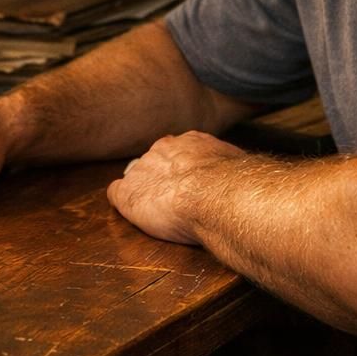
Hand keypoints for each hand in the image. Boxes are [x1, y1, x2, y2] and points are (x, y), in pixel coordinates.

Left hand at [106, 131, 243, 245]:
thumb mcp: (236, 166)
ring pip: (136, 178)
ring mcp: (141, 170)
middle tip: (173, 200)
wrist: (215, 194)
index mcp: (188, 142)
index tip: (187, 184)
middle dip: (160, 180)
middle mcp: (161, 150)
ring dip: (144, 192)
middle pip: (154, 163)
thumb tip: (240, 177)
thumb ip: (227, 167)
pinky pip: (117, 194)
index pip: (177, 152)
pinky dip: (123, 203)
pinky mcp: (128, 194)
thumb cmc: (232, 184)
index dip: (180, 170)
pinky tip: (133, 213)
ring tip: (156, 211)